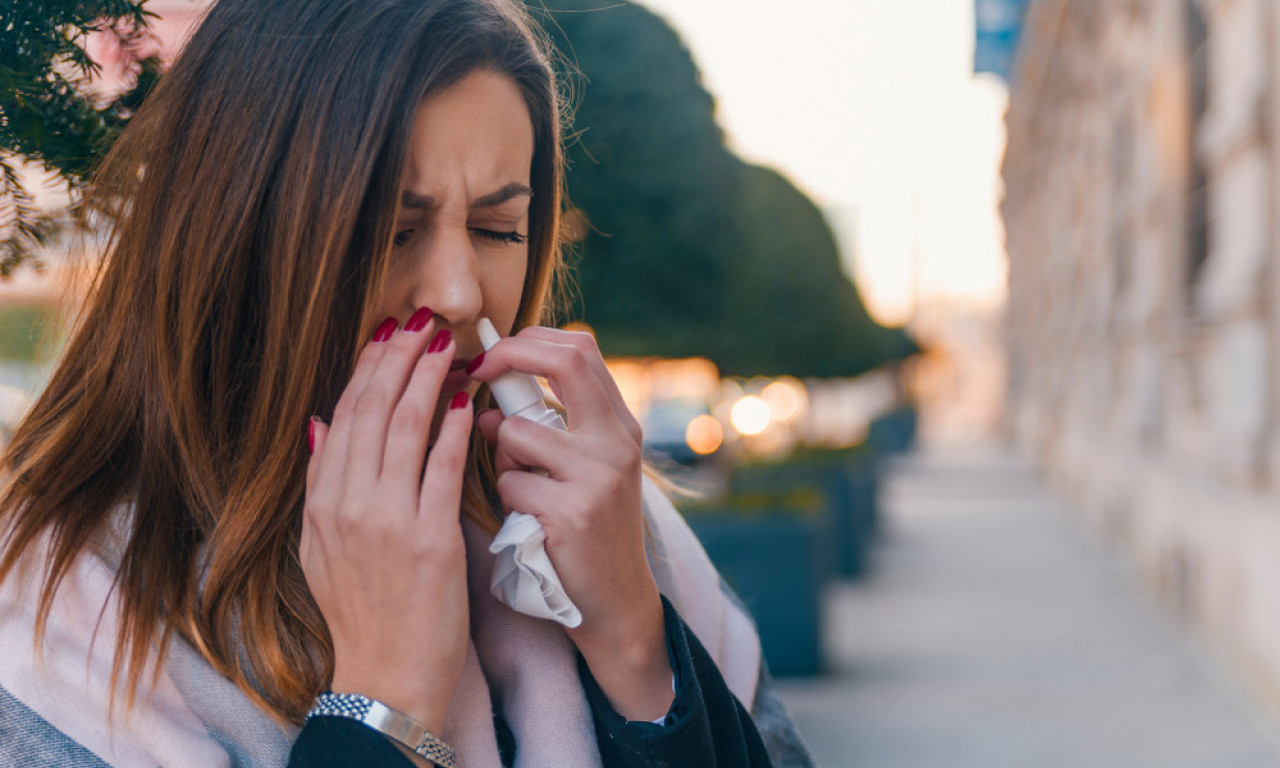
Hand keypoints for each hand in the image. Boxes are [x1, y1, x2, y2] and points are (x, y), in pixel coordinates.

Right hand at [302, 310, 471, 733]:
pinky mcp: (429, 538)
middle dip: (397, 356)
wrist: (386, 677)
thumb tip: (317, 424)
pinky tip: (467, 398)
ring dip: (428, 376)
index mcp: (323, 502)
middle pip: (373, 410)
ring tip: (447, 342)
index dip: (367, 368)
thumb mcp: (319, 549)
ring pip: (405, 427)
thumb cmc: (362, 613)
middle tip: (420, 319)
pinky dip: (453, 427)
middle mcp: (348, 504)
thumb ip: (319, 484)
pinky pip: (441, 467)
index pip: (344, 415)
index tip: (386, 333)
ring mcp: (386, 520)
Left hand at [468, 327, 673, 719]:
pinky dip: (506, 501)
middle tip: (476, 371)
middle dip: (508, 358)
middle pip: (564, 362)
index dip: (529, 340)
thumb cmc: (584, 531)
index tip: (491, 354)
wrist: (614, 602)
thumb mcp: (579, 471)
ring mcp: (600, 476)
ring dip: (500, 458)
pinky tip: (529, 524)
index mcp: (619, 424)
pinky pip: (510, 484)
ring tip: (520, 488)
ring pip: (516, 432)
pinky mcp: (574, 512)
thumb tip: (483, 407)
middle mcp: (618, 441)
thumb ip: (545, 432)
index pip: (580, 349)